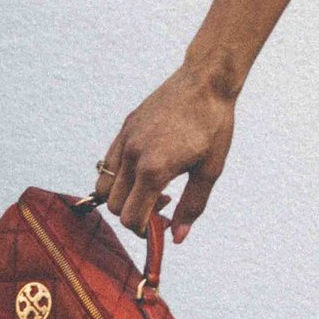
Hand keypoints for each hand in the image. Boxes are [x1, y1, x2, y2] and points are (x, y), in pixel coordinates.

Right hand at [97, 66, 236, 242]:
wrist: (206, 80)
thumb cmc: (214, 125)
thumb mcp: (210, 170)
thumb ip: (191, 206)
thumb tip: (176, 238)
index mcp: (154, 169)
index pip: (132, 218)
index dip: (146, 231)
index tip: (163, 225)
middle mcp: (132, 155)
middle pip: (115, 207)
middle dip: (135, 216)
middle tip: (163, 205)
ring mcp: (125, 139)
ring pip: (105, 186)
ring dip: (122, 197)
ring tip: (151, 188)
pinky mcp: (125, 127)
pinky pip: (108, 162)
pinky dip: (118, 176)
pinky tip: (144, 168)